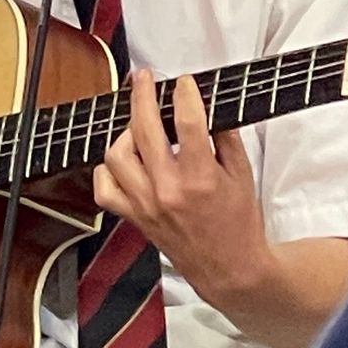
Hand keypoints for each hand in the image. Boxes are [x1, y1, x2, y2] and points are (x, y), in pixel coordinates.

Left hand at [94, 68, 269, 313]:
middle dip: (142, 96)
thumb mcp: (243, 175)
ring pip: (116, 156)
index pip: (187, 122)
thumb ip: (226, 138)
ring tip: (139, 126)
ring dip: (125, 134)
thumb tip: (207, 107)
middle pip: (144, 130)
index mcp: (201, 178)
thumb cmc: (239, 223)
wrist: (229, 269)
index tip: (183, 83)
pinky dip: (107, 171)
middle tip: (145, 79)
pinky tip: (123, 161)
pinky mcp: (135, 218)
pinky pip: (105, 190)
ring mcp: (147, 205)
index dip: (184, 94)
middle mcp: (168, 190)